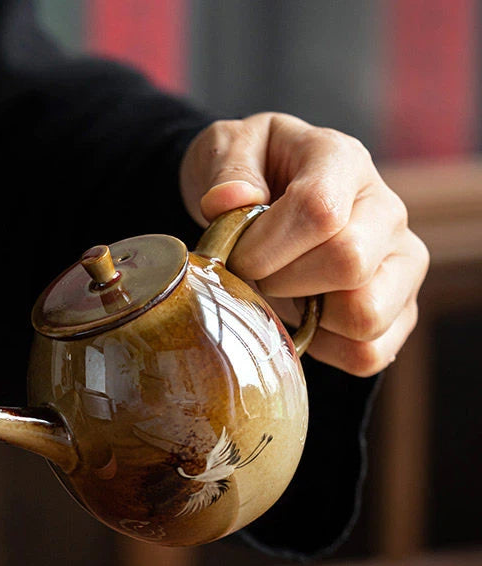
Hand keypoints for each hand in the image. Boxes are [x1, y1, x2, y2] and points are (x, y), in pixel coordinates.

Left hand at [179, 112, 428, 376]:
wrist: (271, 198)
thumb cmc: (252, 174)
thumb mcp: (229, 148)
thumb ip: (227, 169)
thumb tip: (228, 202)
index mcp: (343, 160)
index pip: (321, 211)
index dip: (266, 246)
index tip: (236, 255)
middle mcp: (386, 211)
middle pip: (349, 264)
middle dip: (282, 281)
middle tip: (255, 276)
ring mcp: (401, 263)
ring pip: (365, 315)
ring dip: (308, 318)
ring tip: (284, 294)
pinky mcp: (400, 310)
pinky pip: (368, 353)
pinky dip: (326, 349)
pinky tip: (304, 320)